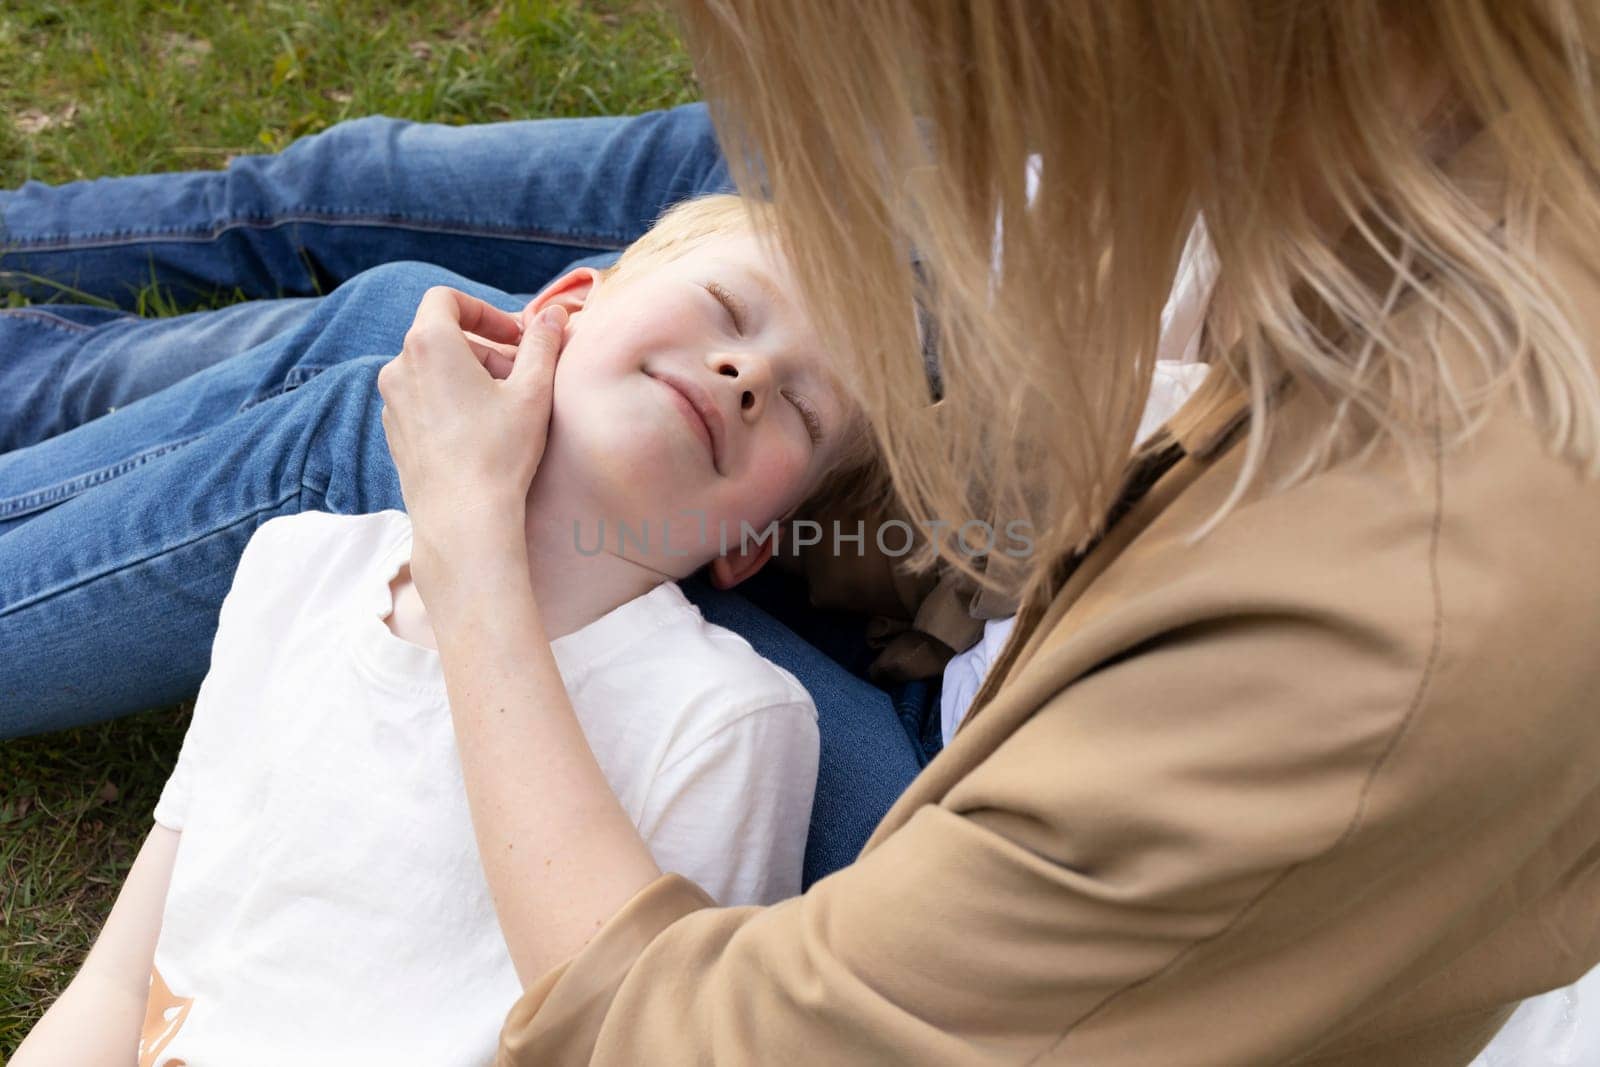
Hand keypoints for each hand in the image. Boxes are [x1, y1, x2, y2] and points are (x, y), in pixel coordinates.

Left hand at [377, 287, 566, 582]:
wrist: (463, 518)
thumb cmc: (499, 452)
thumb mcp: (533, 391)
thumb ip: (542, 344)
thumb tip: (553, 315)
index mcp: (428, 344)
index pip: (446, 299)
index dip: (484, 310)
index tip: (514, 337)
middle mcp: (399, 367)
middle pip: (441, 336)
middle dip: (484, 348)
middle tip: (520, 375)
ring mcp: (391, 402)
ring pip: (431, 369)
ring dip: (467, 374)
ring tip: (503, 405)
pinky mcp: (393, 432)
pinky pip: (422, 398)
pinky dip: (449, 399)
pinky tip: (479, 430)